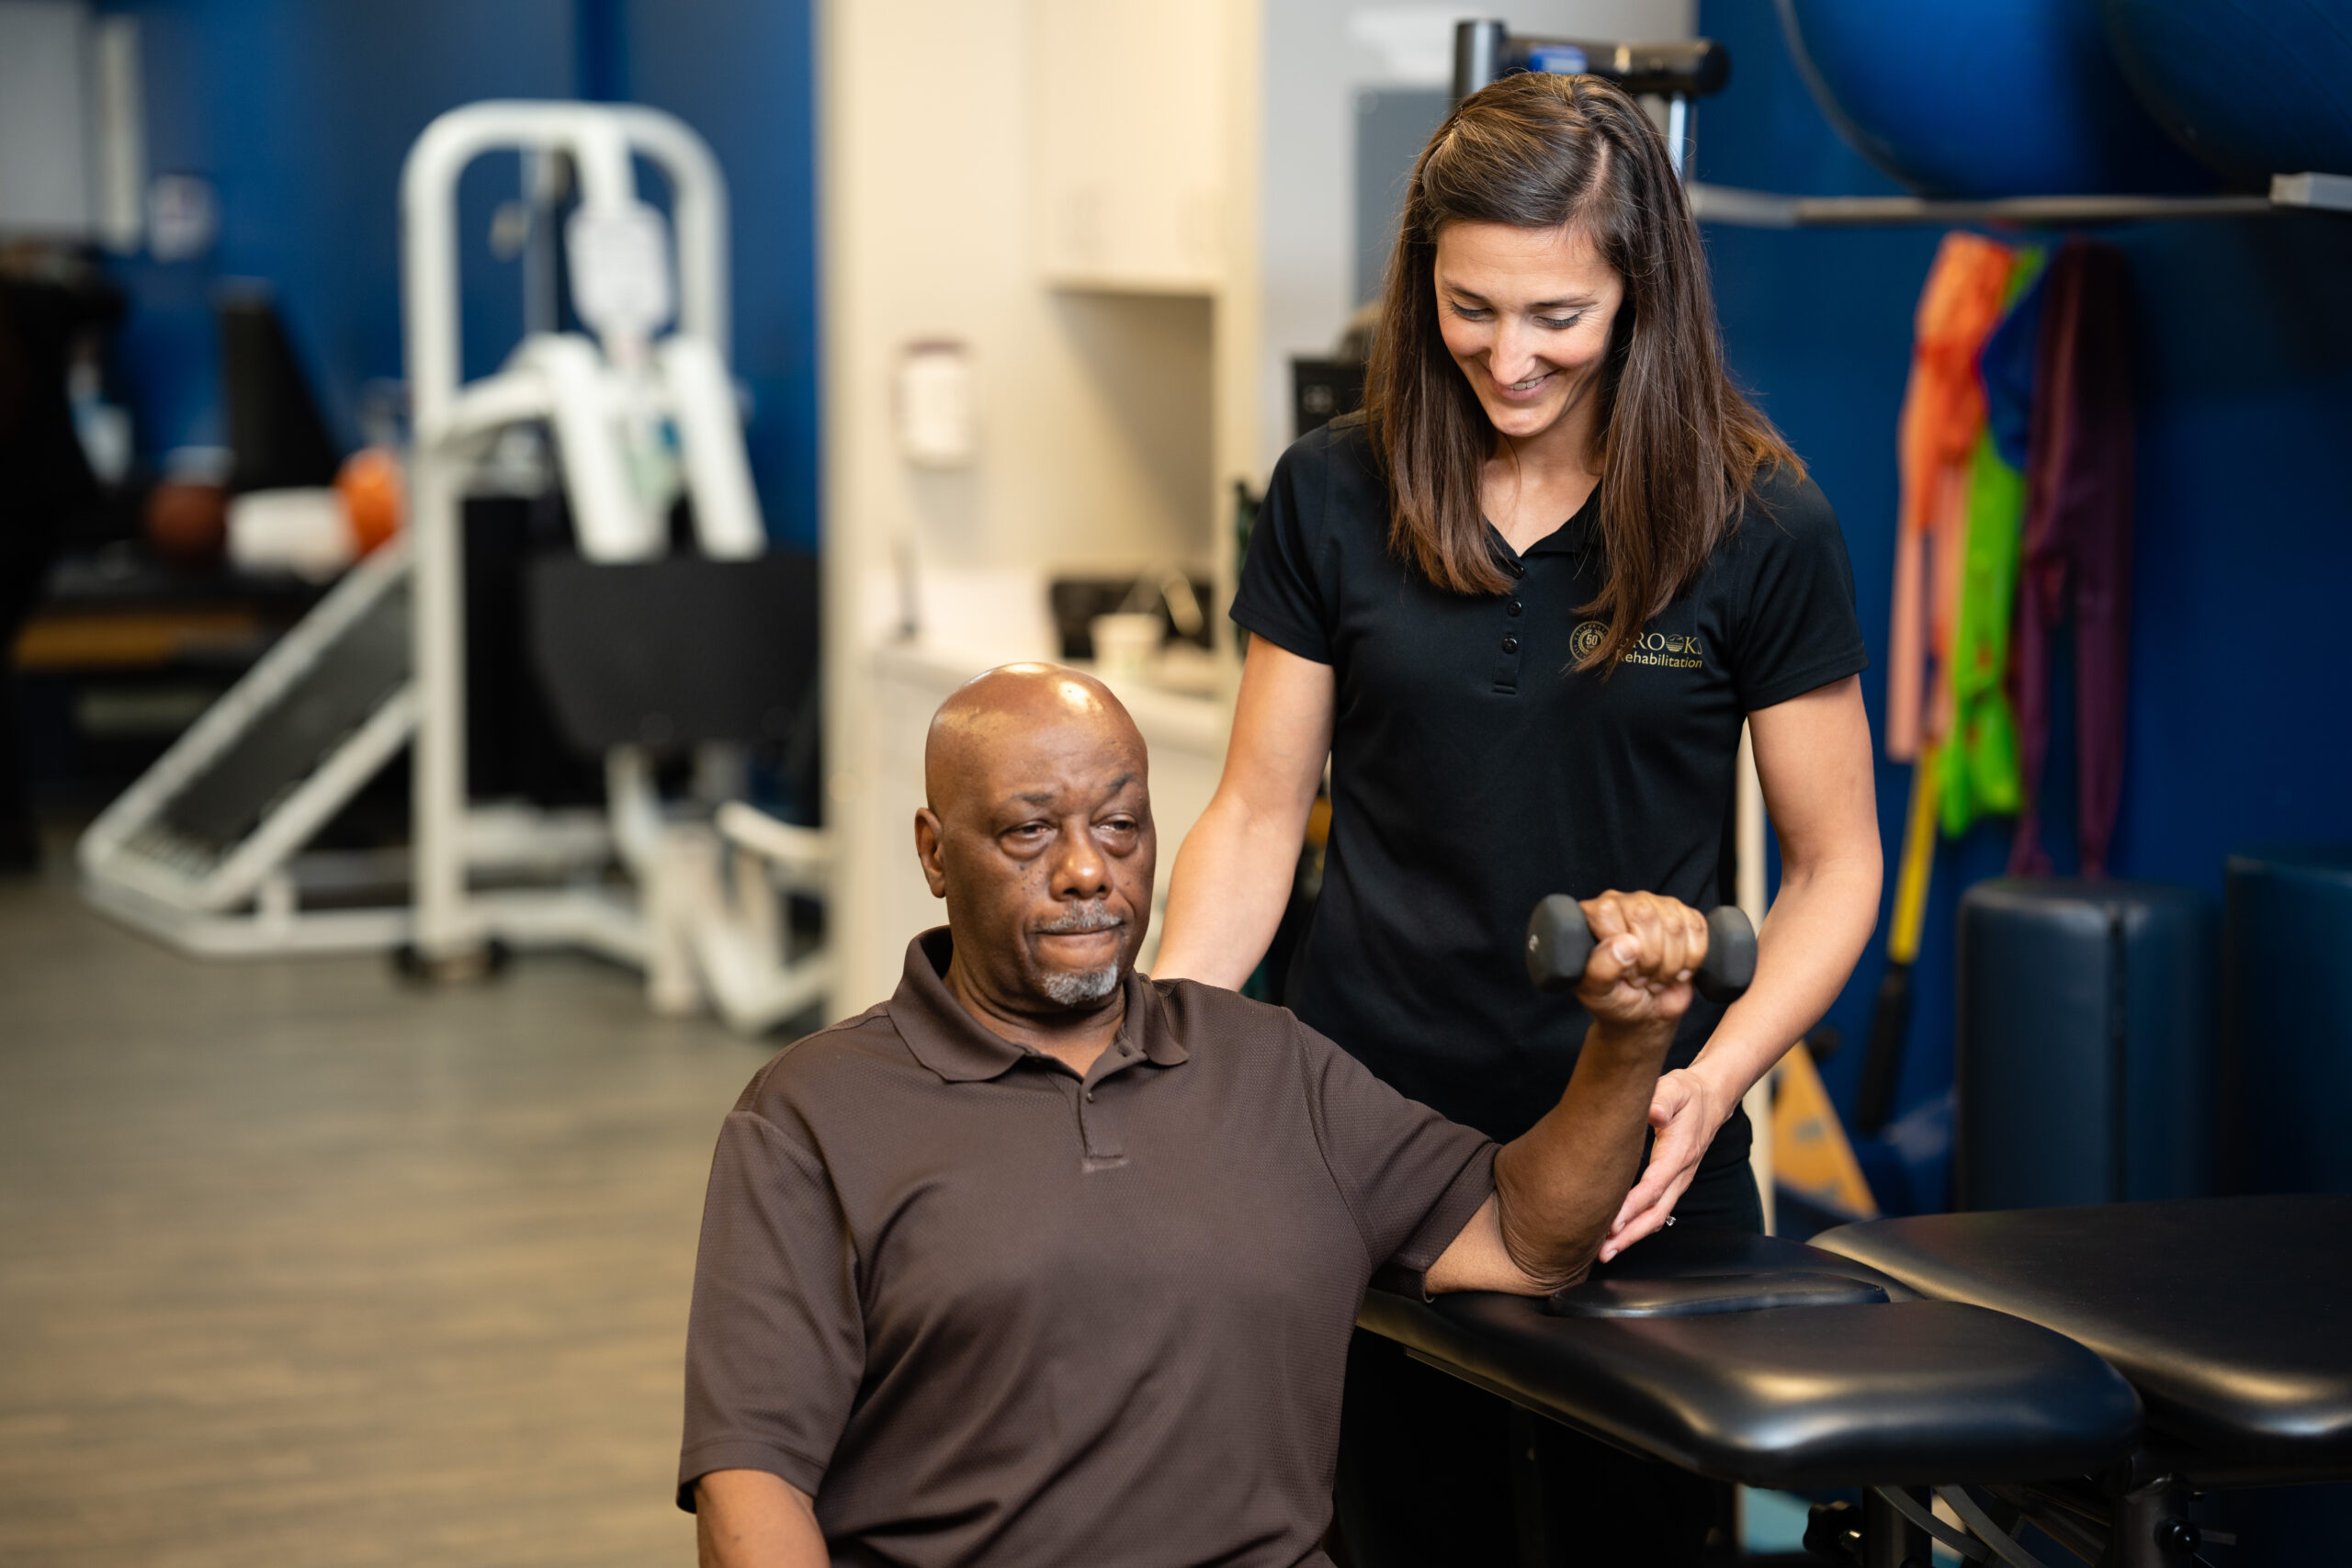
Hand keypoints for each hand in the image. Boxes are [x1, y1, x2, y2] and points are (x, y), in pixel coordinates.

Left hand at [1574, 890, 1709, 1031]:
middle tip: (1641, 978)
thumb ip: (1601, 968)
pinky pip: (1697, 929)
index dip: (1621, 949)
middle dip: (1649, 959)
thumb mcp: (1598, 992)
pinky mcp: (1685, 917)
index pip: (1608, 912)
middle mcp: (1624, 903)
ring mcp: (1657, 906)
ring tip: (1656, 976)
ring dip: (1670, 964)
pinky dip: (1692, 959)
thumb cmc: (1615, 999)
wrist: (1646, 1012)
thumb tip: (1625, 944)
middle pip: (1646, 916)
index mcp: (1593, 915)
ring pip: (1675, 925)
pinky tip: (1677, 970)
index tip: (1623, 973)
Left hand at [1598, 1067, 1726, 1261]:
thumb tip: (1653, 1112)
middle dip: (1630, 1234)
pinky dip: (1637, 1226)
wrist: (1711, 1099)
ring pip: (1657, 1216)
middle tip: (1603, 1252)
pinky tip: (1618, 1236)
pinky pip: (1656, 1209)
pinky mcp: (1673, 1183)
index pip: (1654, 1185)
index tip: (1611, 1222)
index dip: (1633, 1206)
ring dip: (1632, 1236)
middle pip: (1656, 1212)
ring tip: (1605, 1253)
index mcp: (1679, 1152)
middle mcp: (1681, 1173)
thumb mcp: (1674, 1088)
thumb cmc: (1687, 1094)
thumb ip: (1662, 1099)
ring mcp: (1678, 1181)